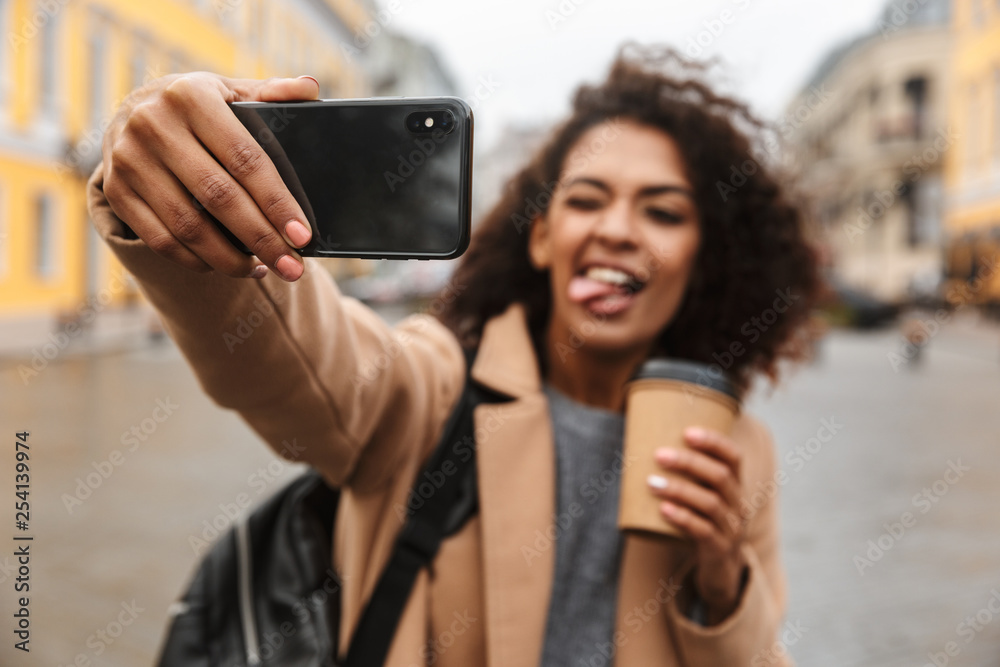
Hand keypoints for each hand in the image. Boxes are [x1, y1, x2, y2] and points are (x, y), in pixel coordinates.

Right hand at [102, 72, 320, 280]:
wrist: (130, 111)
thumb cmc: (196, 107)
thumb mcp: (229, 90)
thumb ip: (269, 93)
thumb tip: (310, 89)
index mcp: (191, 97)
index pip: (245, 159)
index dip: (276, 202)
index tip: (302, 235)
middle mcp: (154, 126)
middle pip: (219, 197)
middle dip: (262, 239)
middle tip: (293, 267)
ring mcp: (130, 161)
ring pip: (188, 226)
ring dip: (230, 259)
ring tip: (264, 270)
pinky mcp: (116, 191)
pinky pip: (161, 240)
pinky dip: (198, 261)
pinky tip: (227, 266)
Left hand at [647, 426, 746, 623]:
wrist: (720, 569)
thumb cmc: (702, 521)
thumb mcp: (701, 497)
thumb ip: (683, 475)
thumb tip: (637, 444)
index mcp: (735, 485)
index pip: (733, 457)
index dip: (714, 442)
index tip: (687, 432)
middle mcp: (738, 504)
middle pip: (720, 476)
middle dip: (689, 462)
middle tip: (659, 455)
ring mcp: (731, 528)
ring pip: (710, 503)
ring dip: (679, 489)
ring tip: (652, 482)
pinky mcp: (719, 549)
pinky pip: (703, 531)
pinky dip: (683, 518)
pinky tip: (664, 510)